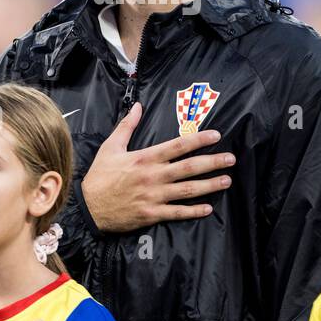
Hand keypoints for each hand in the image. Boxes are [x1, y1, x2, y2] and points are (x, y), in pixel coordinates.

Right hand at [82, 102, 233, 232]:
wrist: (88, 207)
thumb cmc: (100, 176)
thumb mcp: (111, 147)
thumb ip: (127, 126)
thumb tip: (138, 106)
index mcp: (145, 158)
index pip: (178, 146)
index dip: (199, 140)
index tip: (216, 136)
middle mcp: (153, 176)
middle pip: (189, 168)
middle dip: (212, 162)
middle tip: (231, 159)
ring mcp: (154, 196)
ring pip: (188, 190)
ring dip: (210, 185)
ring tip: (227, 180)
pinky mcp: (152, 214)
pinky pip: (177, 212)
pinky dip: (193, 211)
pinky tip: (208, 208)